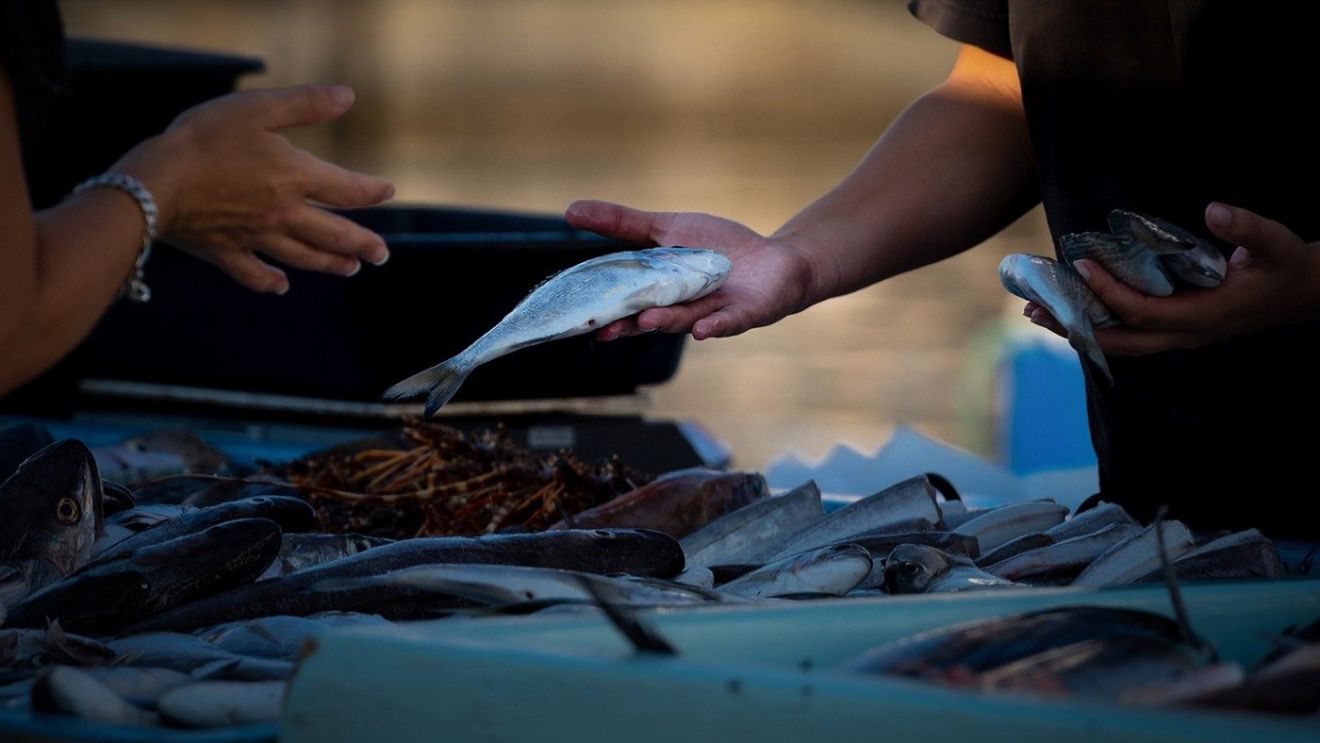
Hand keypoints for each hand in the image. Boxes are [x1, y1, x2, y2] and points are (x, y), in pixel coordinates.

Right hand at [113, 85, 394, 293]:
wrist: (154, 182)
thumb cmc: (204, 139)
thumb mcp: (257, 108)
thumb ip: (305, 104)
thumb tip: (348, 96)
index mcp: (295, 177)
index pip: (346, 188)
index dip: (370, 190)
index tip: (388, 191)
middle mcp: (283, 214)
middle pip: (334, 233)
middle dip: (362, 244)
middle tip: (382, 255)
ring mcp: (255, 237)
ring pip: (303, 256)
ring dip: (330, 263)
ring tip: (350, 269)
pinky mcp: (224, 251)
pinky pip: (252, 273)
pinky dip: (269, 281)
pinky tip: (281, 285)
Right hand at [564, 199, 815, 339]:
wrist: (776, 262)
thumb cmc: (718, 247)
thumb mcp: (667, 228)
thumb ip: (622, 224)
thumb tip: (569, 210)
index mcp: (659, 291)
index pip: (627, 302)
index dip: (606, 311)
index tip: (582, 319)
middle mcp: (682, 309)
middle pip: (652, 318)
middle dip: (630, 325)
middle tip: (606, 331)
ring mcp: (712, 313)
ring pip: (685, 320)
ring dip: (666, 321)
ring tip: (646, 320)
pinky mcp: (743, 314)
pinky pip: (727, 323)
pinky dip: (715, 326)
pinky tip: (702, 330)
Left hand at [1024, 202, 1319, 354]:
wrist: (1302, 294)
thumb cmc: (1288, 267)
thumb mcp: (1278, 244)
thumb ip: (1248, 228)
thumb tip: (1215, 209)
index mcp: (1205, 317)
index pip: (1143, 311)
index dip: (1109, 292)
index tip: (1081, 265)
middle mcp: (1186, 335)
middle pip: (1118, 342)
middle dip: (1074, 326)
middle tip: (1032, 307)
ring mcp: (1179, 337)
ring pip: (1118, 344)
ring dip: (1076, 329)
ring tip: (1037, 311)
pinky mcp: (1175, 330)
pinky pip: (1127, 335)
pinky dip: (1095, 325)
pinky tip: (1070, 309)